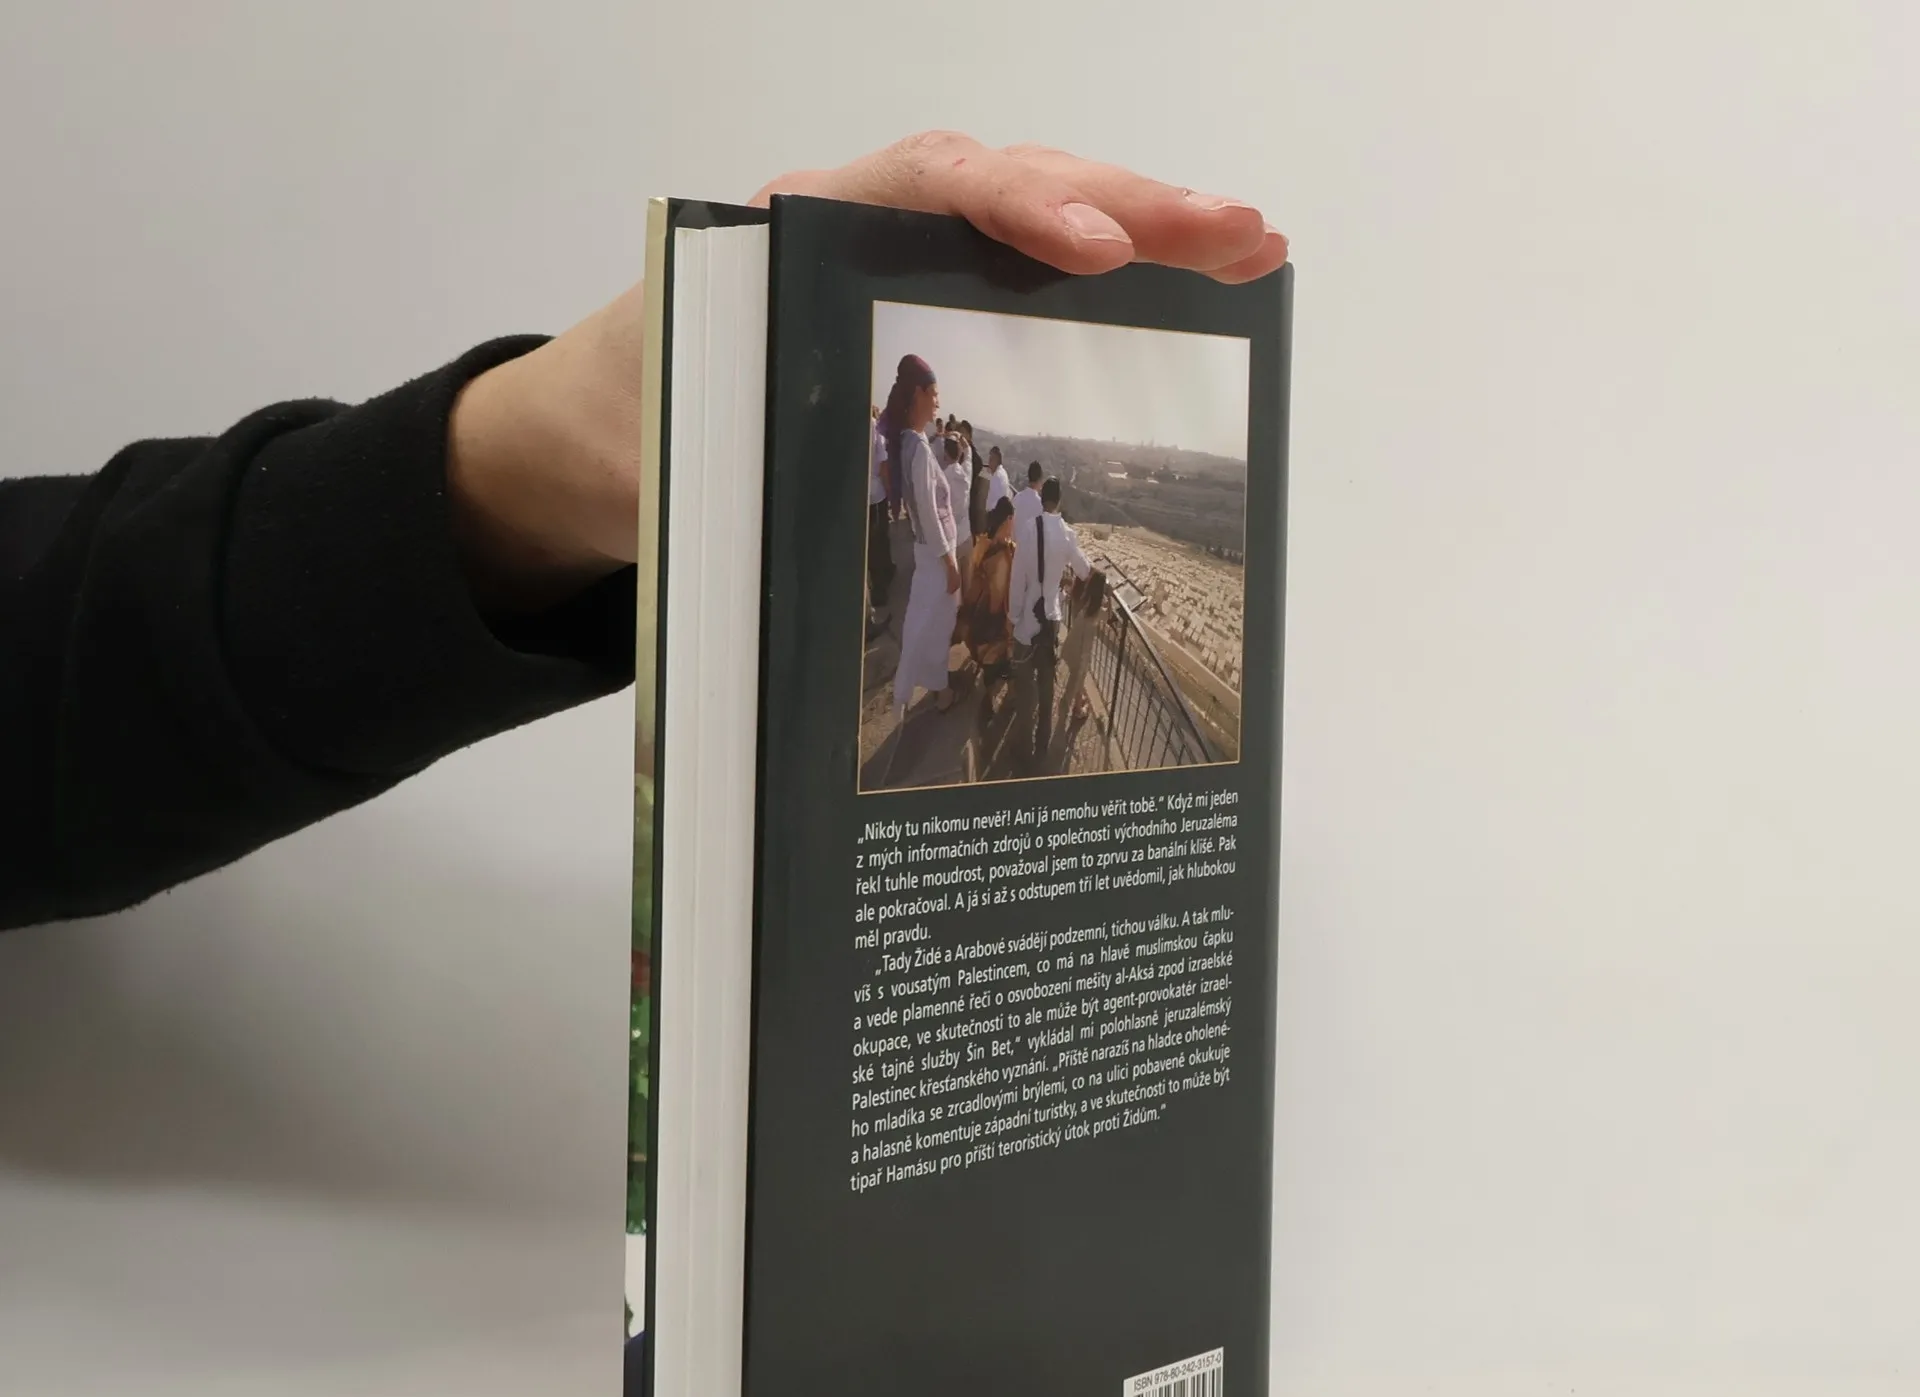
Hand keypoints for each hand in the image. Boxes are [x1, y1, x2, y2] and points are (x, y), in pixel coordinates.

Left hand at [448, 134, 1286, 614]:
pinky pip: (1024, 263)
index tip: (1092, 251)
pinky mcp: (922, 295)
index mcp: (791, 232)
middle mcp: (856, 220)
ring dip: (1144, 224)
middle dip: (1128, 203)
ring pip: (1032, 214)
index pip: (922, 186)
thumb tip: (822, 497)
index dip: (1017, 208)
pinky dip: (1110, 266)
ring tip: (1249, 245)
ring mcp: (897, 253)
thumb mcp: (666, 454)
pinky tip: (1187, 276)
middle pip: (1007, 182)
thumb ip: (738, 460)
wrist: (594, 432)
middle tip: (1235, 232)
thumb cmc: (632, 429)